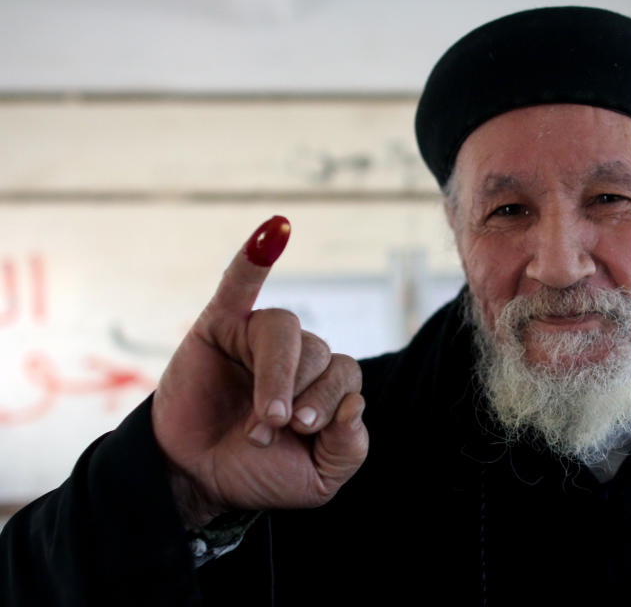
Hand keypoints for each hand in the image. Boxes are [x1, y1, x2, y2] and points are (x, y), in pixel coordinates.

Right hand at [151, 216, 367, 527]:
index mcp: (325, 384)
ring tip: (265, 416)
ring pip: (286, 331)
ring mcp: (258, 339)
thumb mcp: (318, 479)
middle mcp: (298, 356)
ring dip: (279, 373)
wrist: (194, 479)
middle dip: (299, 396)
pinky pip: (239, 284)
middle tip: (269, 433)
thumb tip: (357, 402)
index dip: (330, 402)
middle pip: (320, 351)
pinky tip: (275, 229)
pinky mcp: (219, 326)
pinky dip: (255, 256)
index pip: (346, 373)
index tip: (303, 433)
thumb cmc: (259, 473)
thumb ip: (349, 448)